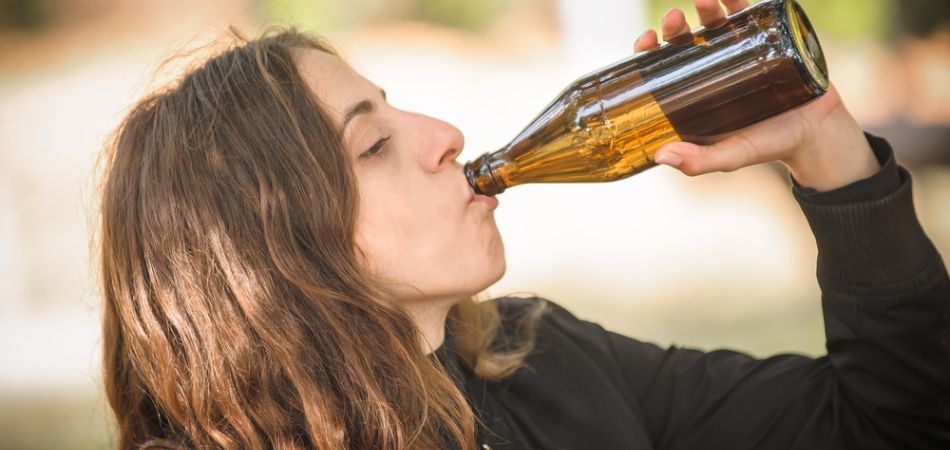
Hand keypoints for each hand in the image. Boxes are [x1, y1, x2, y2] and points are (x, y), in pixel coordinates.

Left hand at [634, 0, 880, 191]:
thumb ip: (699, 161)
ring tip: (706, 1)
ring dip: (706, 7)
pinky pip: (750, 13)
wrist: (817, 132)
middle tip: (674, 20)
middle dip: (675, 26)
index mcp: (692, 94)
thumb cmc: (768, 146)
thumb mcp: (731, 156)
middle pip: (684, 41)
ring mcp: (738, 52)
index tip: (647, 40)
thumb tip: (661, 157)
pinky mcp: (766, 39)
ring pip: (714, 22)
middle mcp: (711, 69)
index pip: (661, 67)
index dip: (648, 51)